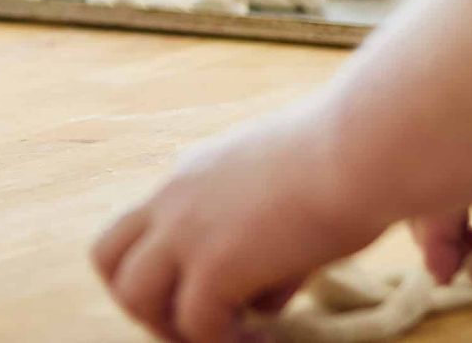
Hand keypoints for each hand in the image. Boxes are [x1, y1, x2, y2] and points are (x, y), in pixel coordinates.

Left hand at [92, 106, 386, 342]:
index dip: (167, 266)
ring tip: (228, 336)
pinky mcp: (215, 264)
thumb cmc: (353, 162)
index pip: (142, 226)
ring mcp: (187, 230)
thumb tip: (272, 296)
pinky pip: (194, 324)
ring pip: (131, 294)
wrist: (364, 148)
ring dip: (173, 326)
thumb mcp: (294, 193)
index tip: (216, 285)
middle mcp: (175, 198)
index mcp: (192, 174)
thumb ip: (271, 241)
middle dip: (142, 300)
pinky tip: (265, 340)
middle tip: (195, 321)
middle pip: (107, 257)